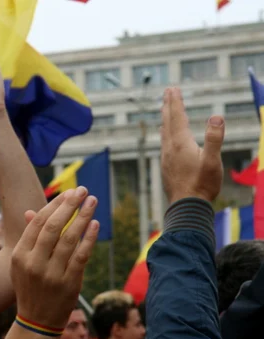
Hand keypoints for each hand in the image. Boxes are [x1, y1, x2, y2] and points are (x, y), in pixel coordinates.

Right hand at [11, 187, 98, 328]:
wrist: (36, 321)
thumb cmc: (30, 287)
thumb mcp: (21, 264)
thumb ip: (28, 238)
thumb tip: (31, 211)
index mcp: (19, 255)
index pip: (37, 223)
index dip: (54, 205)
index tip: (68, 193)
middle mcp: (33, 263)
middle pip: (53, 227)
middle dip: (69, 205)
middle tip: (82, 190)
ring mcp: (51, 274)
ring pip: (69, 239)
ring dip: (83, 217)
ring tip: (92, 202)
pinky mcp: (69, 283)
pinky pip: (81, 255)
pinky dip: (89, 238)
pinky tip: (95, 224)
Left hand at [161, 87, 223, 203]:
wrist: (186, 206)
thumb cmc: (202, 185)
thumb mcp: (212, 161)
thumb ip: (214, 138)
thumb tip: (216, 116)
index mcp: (180, 143)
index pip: (177, 117)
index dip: (176, 102)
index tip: (173, 88)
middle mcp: (170, 148)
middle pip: (168, 122)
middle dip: (168, 105)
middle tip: (167, 91)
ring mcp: (166, 158)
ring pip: (164, 132)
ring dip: (165, 118)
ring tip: (164, 109)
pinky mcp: (166, 166)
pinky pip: (164, 143)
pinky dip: (165, 133)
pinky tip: (165, 135)